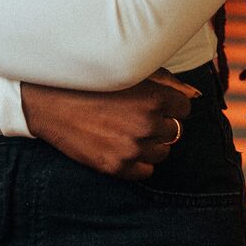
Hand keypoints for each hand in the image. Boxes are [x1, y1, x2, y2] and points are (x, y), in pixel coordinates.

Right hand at [20, 69, 198, 180]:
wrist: (50, 104)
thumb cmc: (91, 83)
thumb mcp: (129, 74)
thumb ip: (167, 83)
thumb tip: (195, 95)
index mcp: (154, 98)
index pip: (184, 109)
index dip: (169, 105)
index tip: (151, 103)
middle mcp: (147, 124)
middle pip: (174, 131)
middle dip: (159, 124)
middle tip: (134, 116)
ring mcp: (132, 148)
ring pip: (162, 152)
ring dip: (150, 144)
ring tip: (126, 131)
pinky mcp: (117, 166)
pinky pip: (146, 171)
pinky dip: (137, 161)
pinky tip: (120, 146)